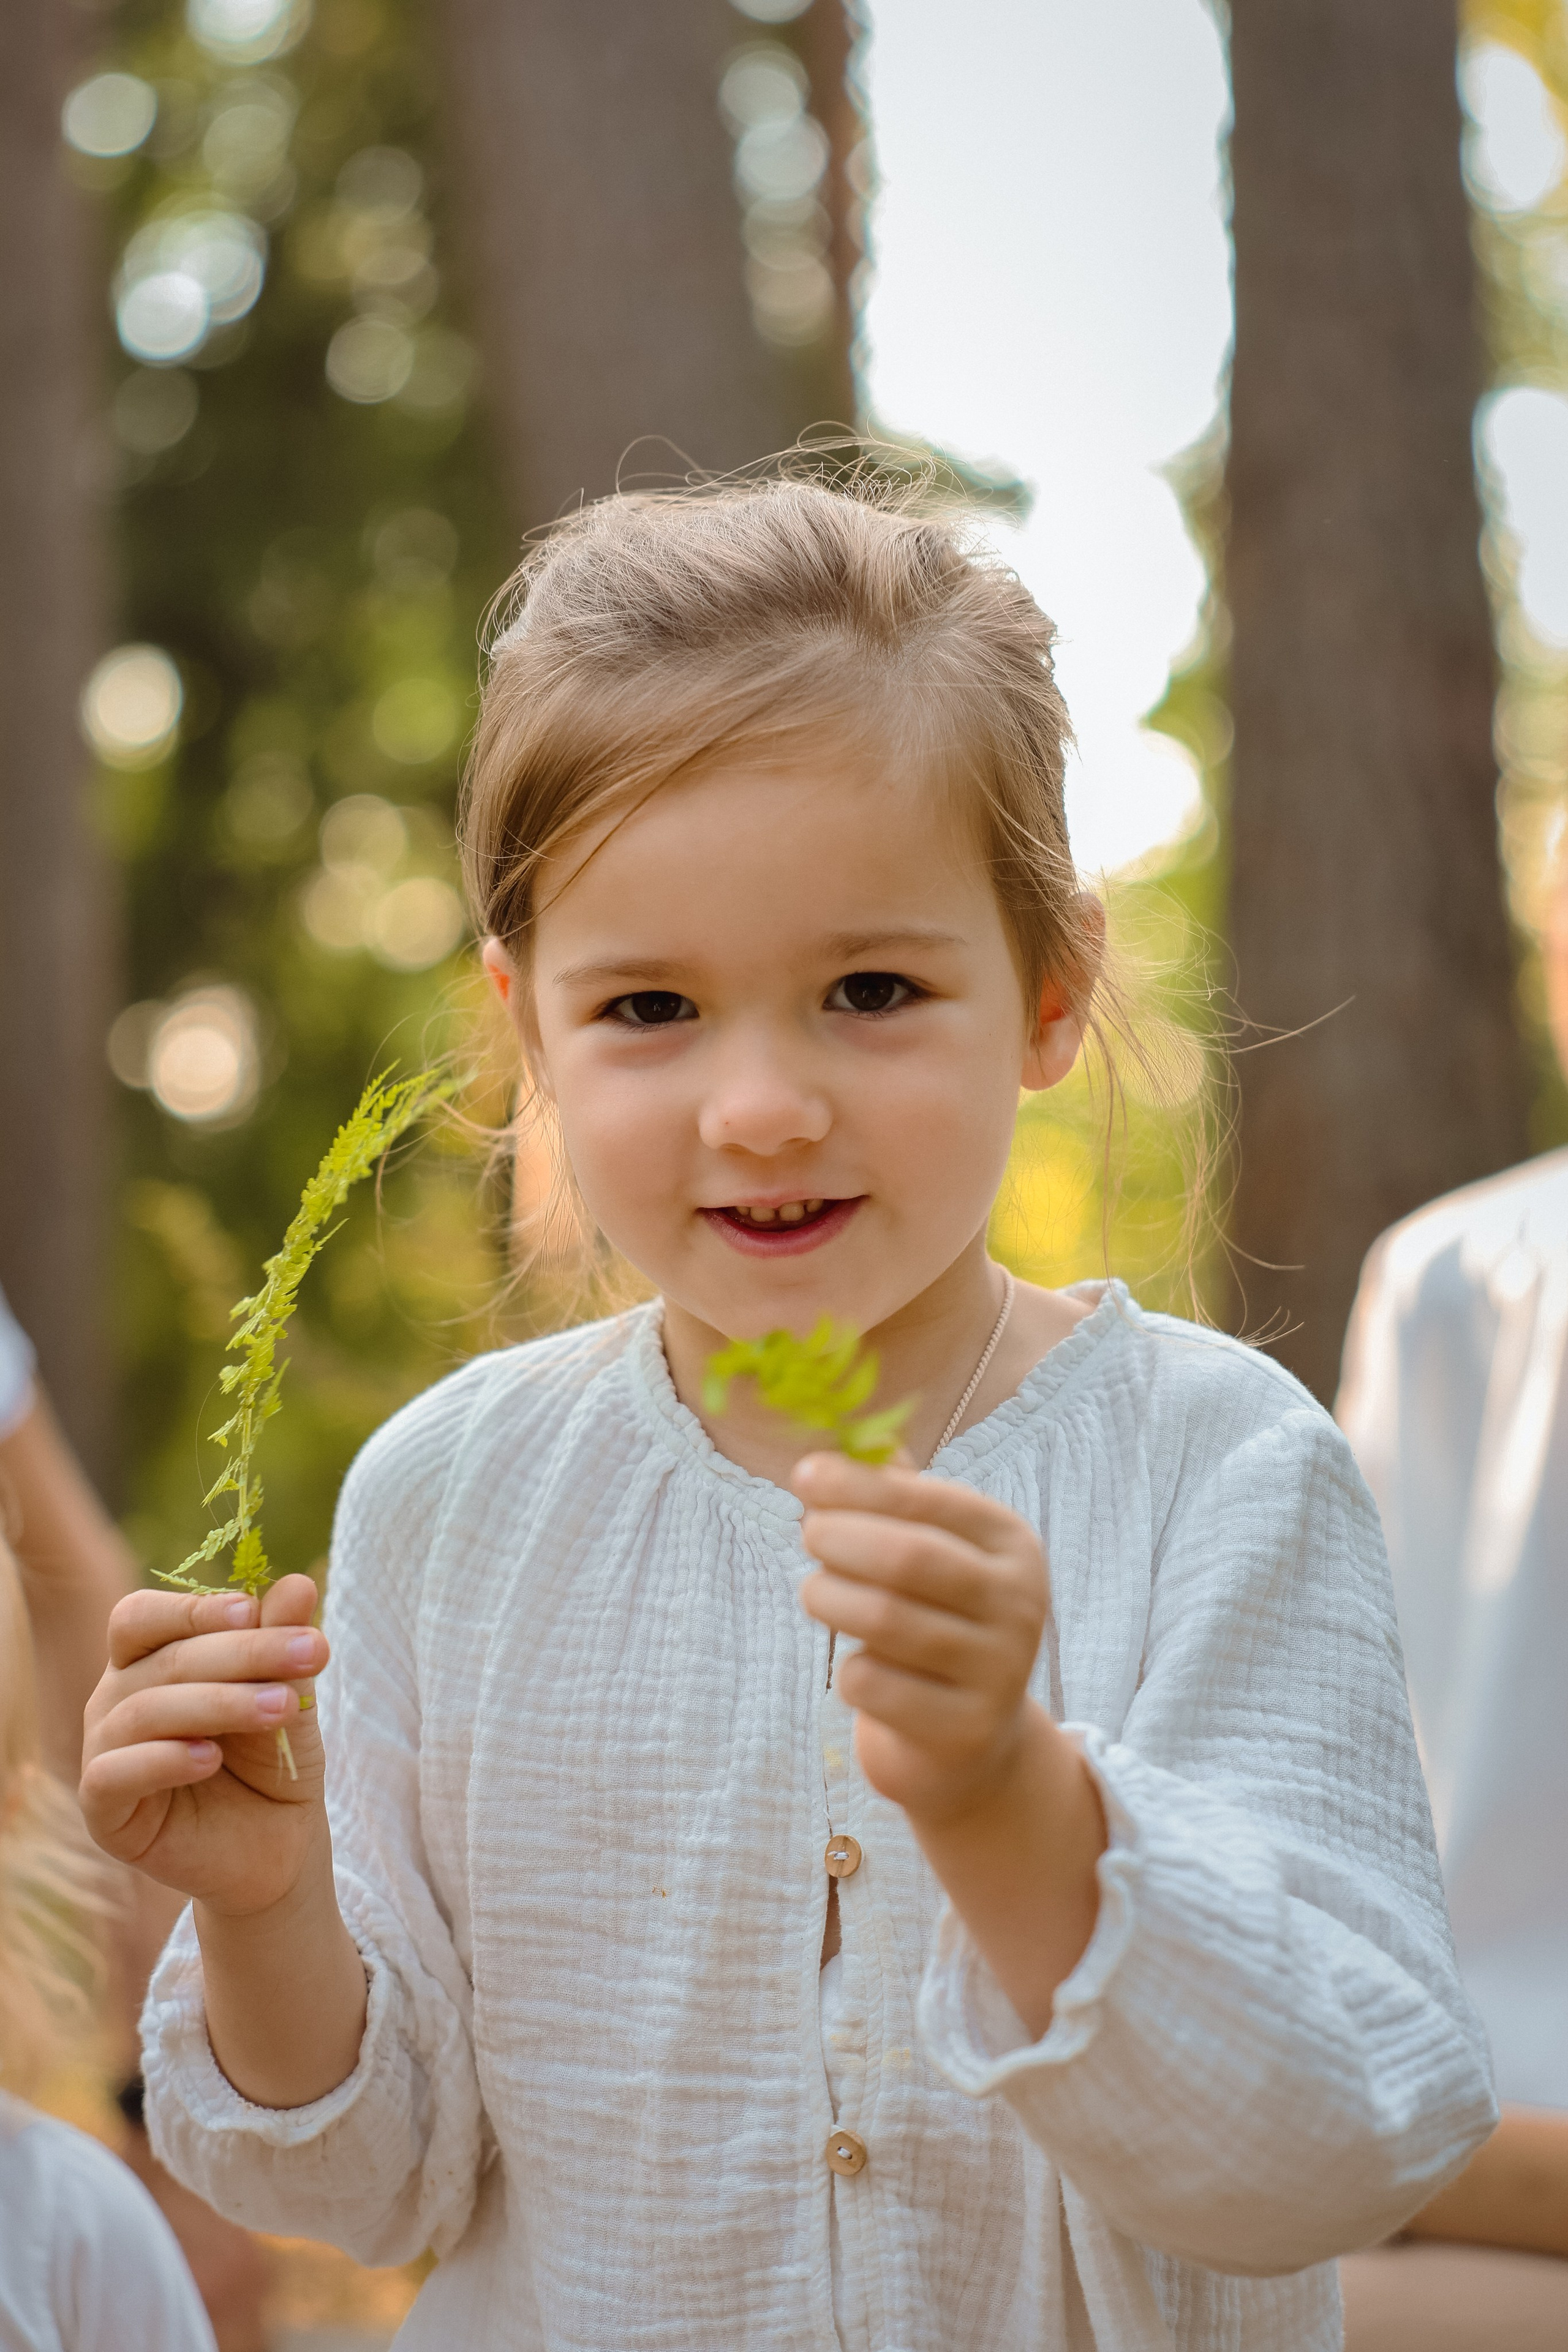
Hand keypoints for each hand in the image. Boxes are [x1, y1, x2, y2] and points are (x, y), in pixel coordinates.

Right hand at [80, 1575, 329, 1921]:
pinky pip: (114, 1774)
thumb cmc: (272, 1758)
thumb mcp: (287, 1697)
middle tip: (312, 1651)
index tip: (254, 1609)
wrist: (276, 1846)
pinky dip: (163, 1760)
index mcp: (148, 1660)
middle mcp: (115, 1699)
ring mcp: (103, 1753)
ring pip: (144, 1712)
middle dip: (243, 1652)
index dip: (194, 1608)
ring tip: (280, 1708)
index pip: (144, 1616)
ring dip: (219, 1702)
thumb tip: (298, 1583)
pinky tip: (209, 1758)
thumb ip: (282, 1646)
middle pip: (163, 1659)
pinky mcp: (104, 1811)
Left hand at [793, 1454, 1049, 1824]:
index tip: (804, 1474)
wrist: (971, 1743)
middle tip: (806, 1534)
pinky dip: (846, 1669)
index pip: (929, 1500)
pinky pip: (874, 1684)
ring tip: (815, 1592)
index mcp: (1012, 1544)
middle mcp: (1019, 1602)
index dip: (860, 1485)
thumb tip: (835, 1446)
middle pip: (908, 1556)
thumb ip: (893, 1497)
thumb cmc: (936, 1624)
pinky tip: (857, 1666)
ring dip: (829, 1597)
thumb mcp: (932, 1552)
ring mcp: (999, 1670)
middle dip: (840, 1537)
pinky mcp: (966, 1729)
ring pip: (884, 1618)